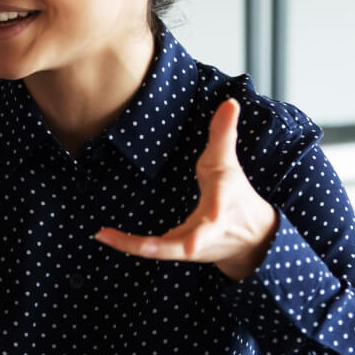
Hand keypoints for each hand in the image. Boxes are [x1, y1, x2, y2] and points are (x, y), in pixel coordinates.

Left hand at [93, 98, 277, 280]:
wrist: (251, 239)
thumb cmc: (236, 197)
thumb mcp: (229, 164)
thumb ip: (224, 134)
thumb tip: (229, 102)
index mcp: (221, 209)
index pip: (217, 211)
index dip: (212, 216)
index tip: (203, 225)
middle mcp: (206, 234)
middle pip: (187, 243)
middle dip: (163, 245)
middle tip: (140, 245)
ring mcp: (191, 247)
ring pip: (162, 252)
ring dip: (132, 245)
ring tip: (103, 234)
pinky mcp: (178, 252)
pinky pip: (152, 251)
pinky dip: (129, 245)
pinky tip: (105, 235)